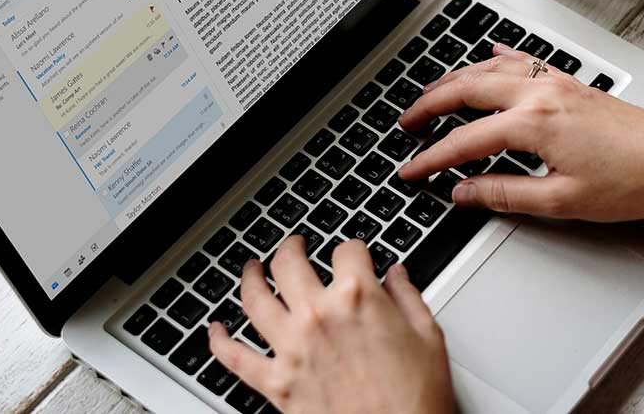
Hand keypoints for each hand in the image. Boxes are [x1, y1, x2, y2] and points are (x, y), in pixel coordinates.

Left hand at [209, 236, 453, 413]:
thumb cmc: (416, 401)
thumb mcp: (428, 339)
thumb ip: (409, 298)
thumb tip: (398, 275)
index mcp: (359, 298)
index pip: (347, 250)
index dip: (353, 250)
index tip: (354, 256)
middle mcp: (319, 316)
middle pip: (289, 263)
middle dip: (291, 247)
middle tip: (294, 246)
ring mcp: (292, 349)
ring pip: (254, 299)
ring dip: (250, 277)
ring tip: (252, 268)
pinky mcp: (276, 384)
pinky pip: (234, 357)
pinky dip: (219, 341)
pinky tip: (215, 329)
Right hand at [397, 44, 643, 221]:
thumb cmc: (634, 182)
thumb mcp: (562, 201)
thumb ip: (504, 194)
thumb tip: (464, 192)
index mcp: (533, 124)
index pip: (464, 141)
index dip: (431, 158)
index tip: (410, 170)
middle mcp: (540, 94)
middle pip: (466, 90)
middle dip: (428, 105)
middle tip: (405, 123)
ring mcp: (556, 83)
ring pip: (488, 69)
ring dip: (454, 80)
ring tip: (430, 94)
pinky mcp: (570, 83)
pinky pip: (522, 60)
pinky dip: (496, 58)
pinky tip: (487, 56)